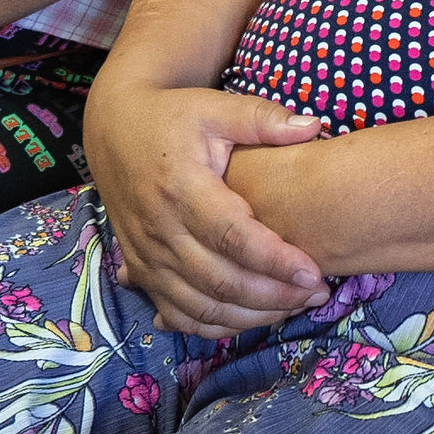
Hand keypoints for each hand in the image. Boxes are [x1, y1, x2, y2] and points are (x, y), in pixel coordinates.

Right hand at [85, 85, 327, 332]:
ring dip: (251, 317)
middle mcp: (160, 229)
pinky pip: (178, 314)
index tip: (314, 273)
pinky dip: (216, 326)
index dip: (275, 260)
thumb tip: (313, 126)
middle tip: (318, 294)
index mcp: (181, 188)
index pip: (233, 237)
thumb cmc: (173, 117)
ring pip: (201, 306)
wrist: (115, 130)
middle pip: (221, 281)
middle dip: (274, 296)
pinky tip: (252, 319)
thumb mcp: (215, 107)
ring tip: (295, 307)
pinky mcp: (141, 270)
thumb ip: (263, 120)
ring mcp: (147, 255)